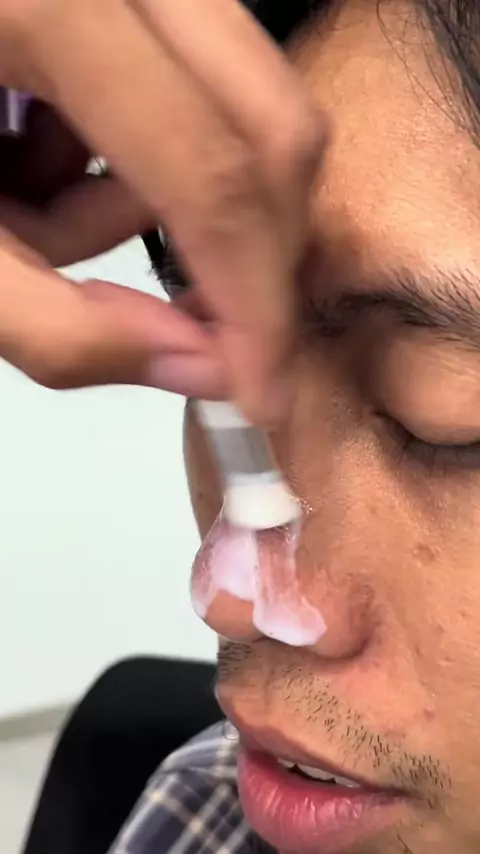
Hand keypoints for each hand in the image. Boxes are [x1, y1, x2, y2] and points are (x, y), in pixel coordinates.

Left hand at [0, 0, 323, 421]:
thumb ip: (57, 326)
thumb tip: (201, 369)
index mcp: (50, 6)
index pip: (213, 176)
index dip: (255, 302)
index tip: (265, 393)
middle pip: (268, 120)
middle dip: (246, 248)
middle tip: (198, 326)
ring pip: (231, 100)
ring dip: (148, 198)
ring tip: (25, 210)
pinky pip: (176, 75)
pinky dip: (116, 147)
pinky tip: (25, 151)